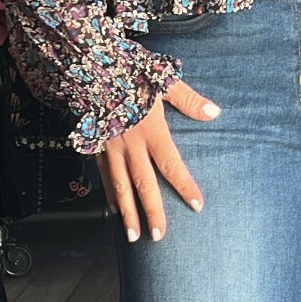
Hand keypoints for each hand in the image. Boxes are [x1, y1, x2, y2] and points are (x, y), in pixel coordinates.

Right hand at [99, 80, 218, 242]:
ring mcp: (109, 147)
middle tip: (159, 237)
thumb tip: (214, 113)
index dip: (185, 186)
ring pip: (119, 186)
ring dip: (127, 213)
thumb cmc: (127, 70)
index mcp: (150, 130)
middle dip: (151, 212)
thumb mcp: (161, 79)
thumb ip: (188, 99)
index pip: (172, 165)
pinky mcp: (95, 146)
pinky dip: (109, 194)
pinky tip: (114, 209)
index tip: (197, 205)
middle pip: (143, 184)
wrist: (86, 65)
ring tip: (133, 236)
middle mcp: (129, 144)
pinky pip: (103, 176)